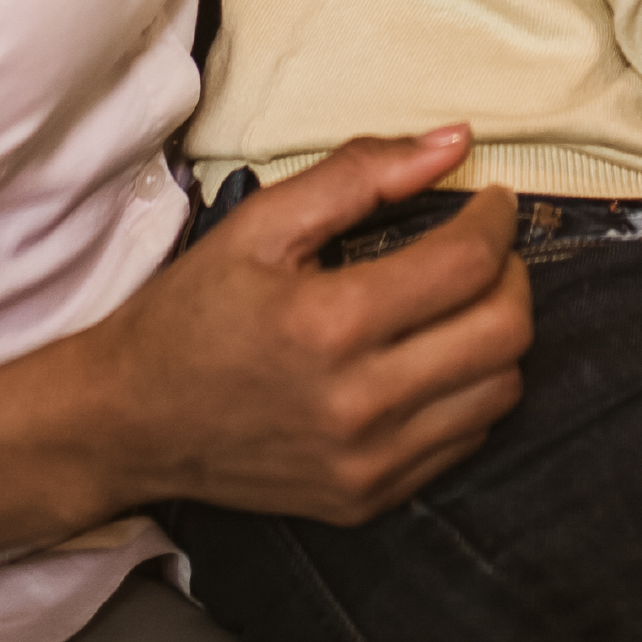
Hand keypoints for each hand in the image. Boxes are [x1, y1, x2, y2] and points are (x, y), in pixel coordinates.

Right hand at [80, 129, 531, 523]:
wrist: (130, 421)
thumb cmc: (193, 313)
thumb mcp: (262, 224)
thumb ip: (361, 173)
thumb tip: (454, 141)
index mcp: (329, 325)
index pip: (468, 264)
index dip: (497, 218)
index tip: (492, 200)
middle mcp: (358, 404)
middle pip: (503, 333)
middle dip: (511, 274)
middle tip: (483, 248)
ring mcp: (367, 463)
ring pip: (500, 392)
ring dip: (498, 335)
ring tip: (461, 302)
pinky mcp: (368, 499)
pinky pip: (466, 440)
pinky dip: (470, 391)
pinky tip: (434, 357)